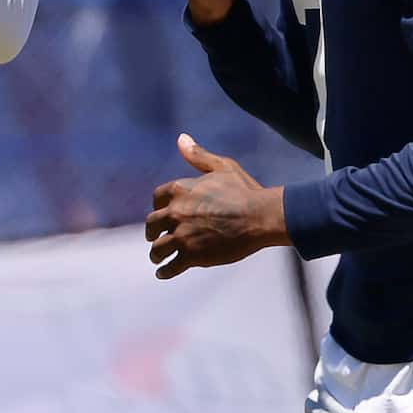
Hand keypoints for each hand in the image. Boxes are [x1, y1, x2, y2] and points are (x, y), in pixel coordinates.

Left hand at [145, 134, 288, 278]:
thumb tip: (181, 139)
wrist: (260, 217)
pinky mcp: (191, 256)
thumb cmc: (245, 191)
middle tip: (155, 238)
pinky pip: (170, 267)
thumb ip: (199, 155)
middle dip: (153, 232)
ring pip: (157, 248)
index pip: (157, 199)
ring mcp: (182, 236)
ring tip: (158, 259)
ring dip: (156, 254)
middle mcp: (175, 212)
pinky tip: (163, 273)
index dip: (159, 207)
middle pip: (152, 225)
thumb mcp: (223, 166)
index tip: (162, 214)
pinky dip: (165, 271)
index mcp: (180, 189)